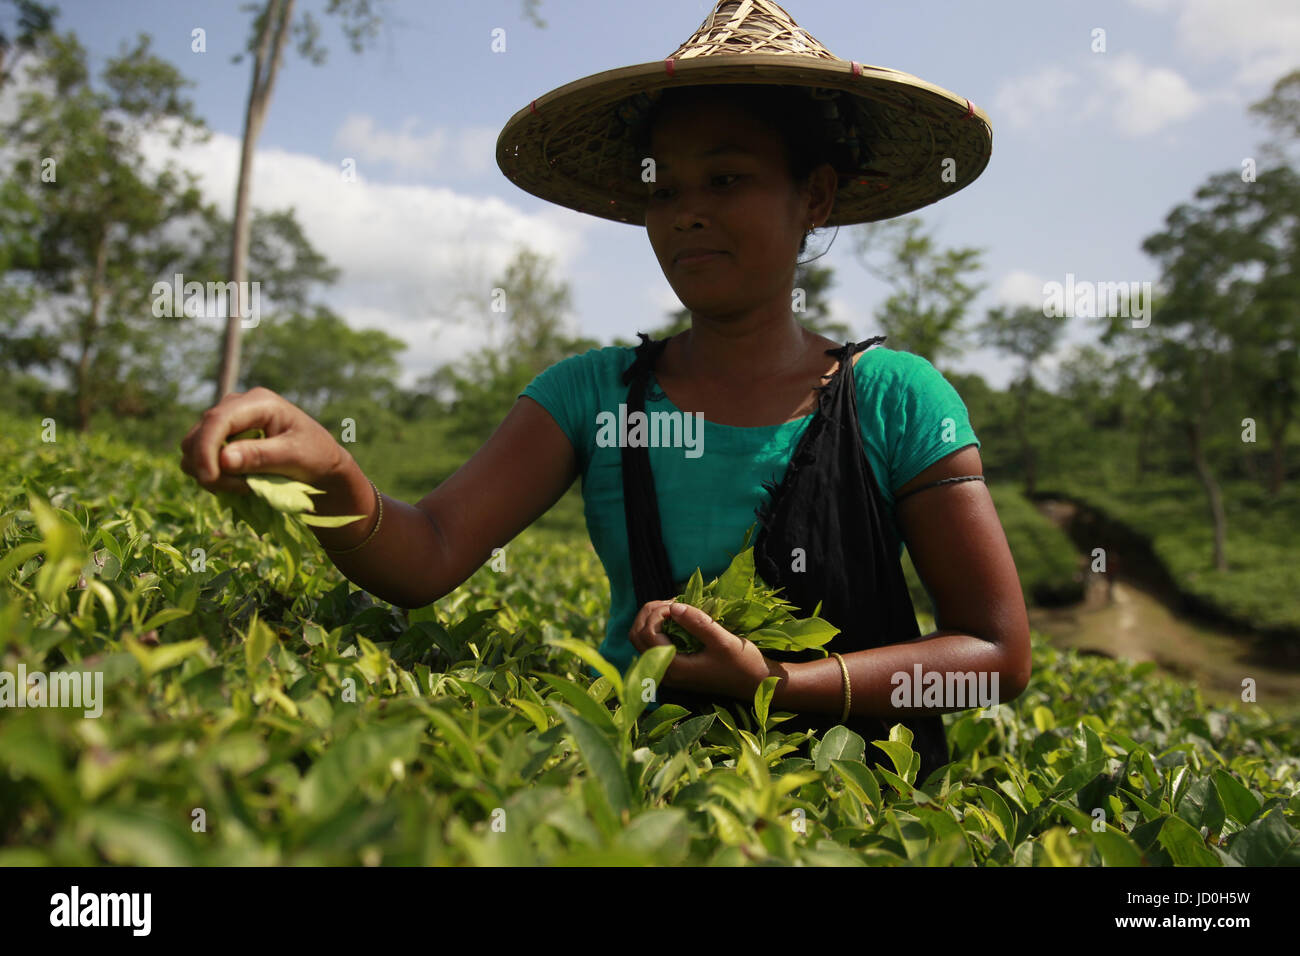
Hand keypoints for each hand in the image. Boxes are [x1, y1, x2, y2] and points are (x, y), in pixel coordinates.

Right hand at [178, 386, 352, 495]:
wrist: (320, 464)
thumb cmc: (315, 456)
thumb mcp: (294, 456)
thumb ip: (261, 456)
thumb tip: (223, 459)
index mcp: (258, 402)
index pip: (217, 420)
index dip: (206, 449)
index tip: (210, 478)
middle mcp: (236, 407)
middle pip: (198, 435)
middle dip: (209, 467)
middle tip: (242, 488)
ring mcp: (226, 423)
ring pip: (192, 449)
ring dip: (210, 474)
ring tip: (244, 487)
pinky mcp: (220, 440)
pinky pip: (198, 460)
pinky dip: (212, 477)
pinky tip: (238, 484)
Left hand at [629, 600, 777, 700]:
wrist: (755, 683)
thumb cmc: (743, 663)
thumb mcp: (723, 640)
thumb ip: (698, 623)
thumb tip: (674, 606)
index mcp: (675, 668)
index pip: (647, 634)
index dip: (657, 613)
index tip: (678, 603)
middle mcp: (666, 673)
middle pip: (636, 637)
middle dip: (648, 614)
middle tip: (672, 602)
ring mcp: (668, 672)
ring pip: (641, 641)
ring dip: (650, 620)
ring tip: (672, 607)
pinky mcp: (674, 668)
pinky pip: (652, 646)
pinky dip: (656, 628)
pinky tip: (675, 618)